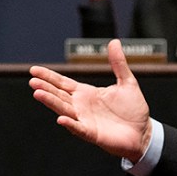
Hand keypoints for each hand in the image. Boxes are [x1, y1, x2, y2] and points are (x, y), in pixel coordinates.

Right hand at [29, 39, 151, 162]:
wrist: (143, 131)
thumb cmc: (133, 109)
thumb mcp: (127, 82)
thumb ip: (118, 63)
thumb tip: (114, 42)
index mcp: (86, 93)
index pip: (63, 83)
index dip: (49, 76)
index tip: (34, 70)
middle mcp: (82, 106)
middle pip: (59, 95)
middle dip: (46, 88)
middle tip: (33, 81)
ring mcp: (85, 120)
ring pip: (64, 110)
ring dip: (51, 103)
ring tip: (38, 94)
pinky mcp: (92, 133)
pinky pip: (79, 128)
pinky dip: (70, 124)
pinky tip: (61, 118)